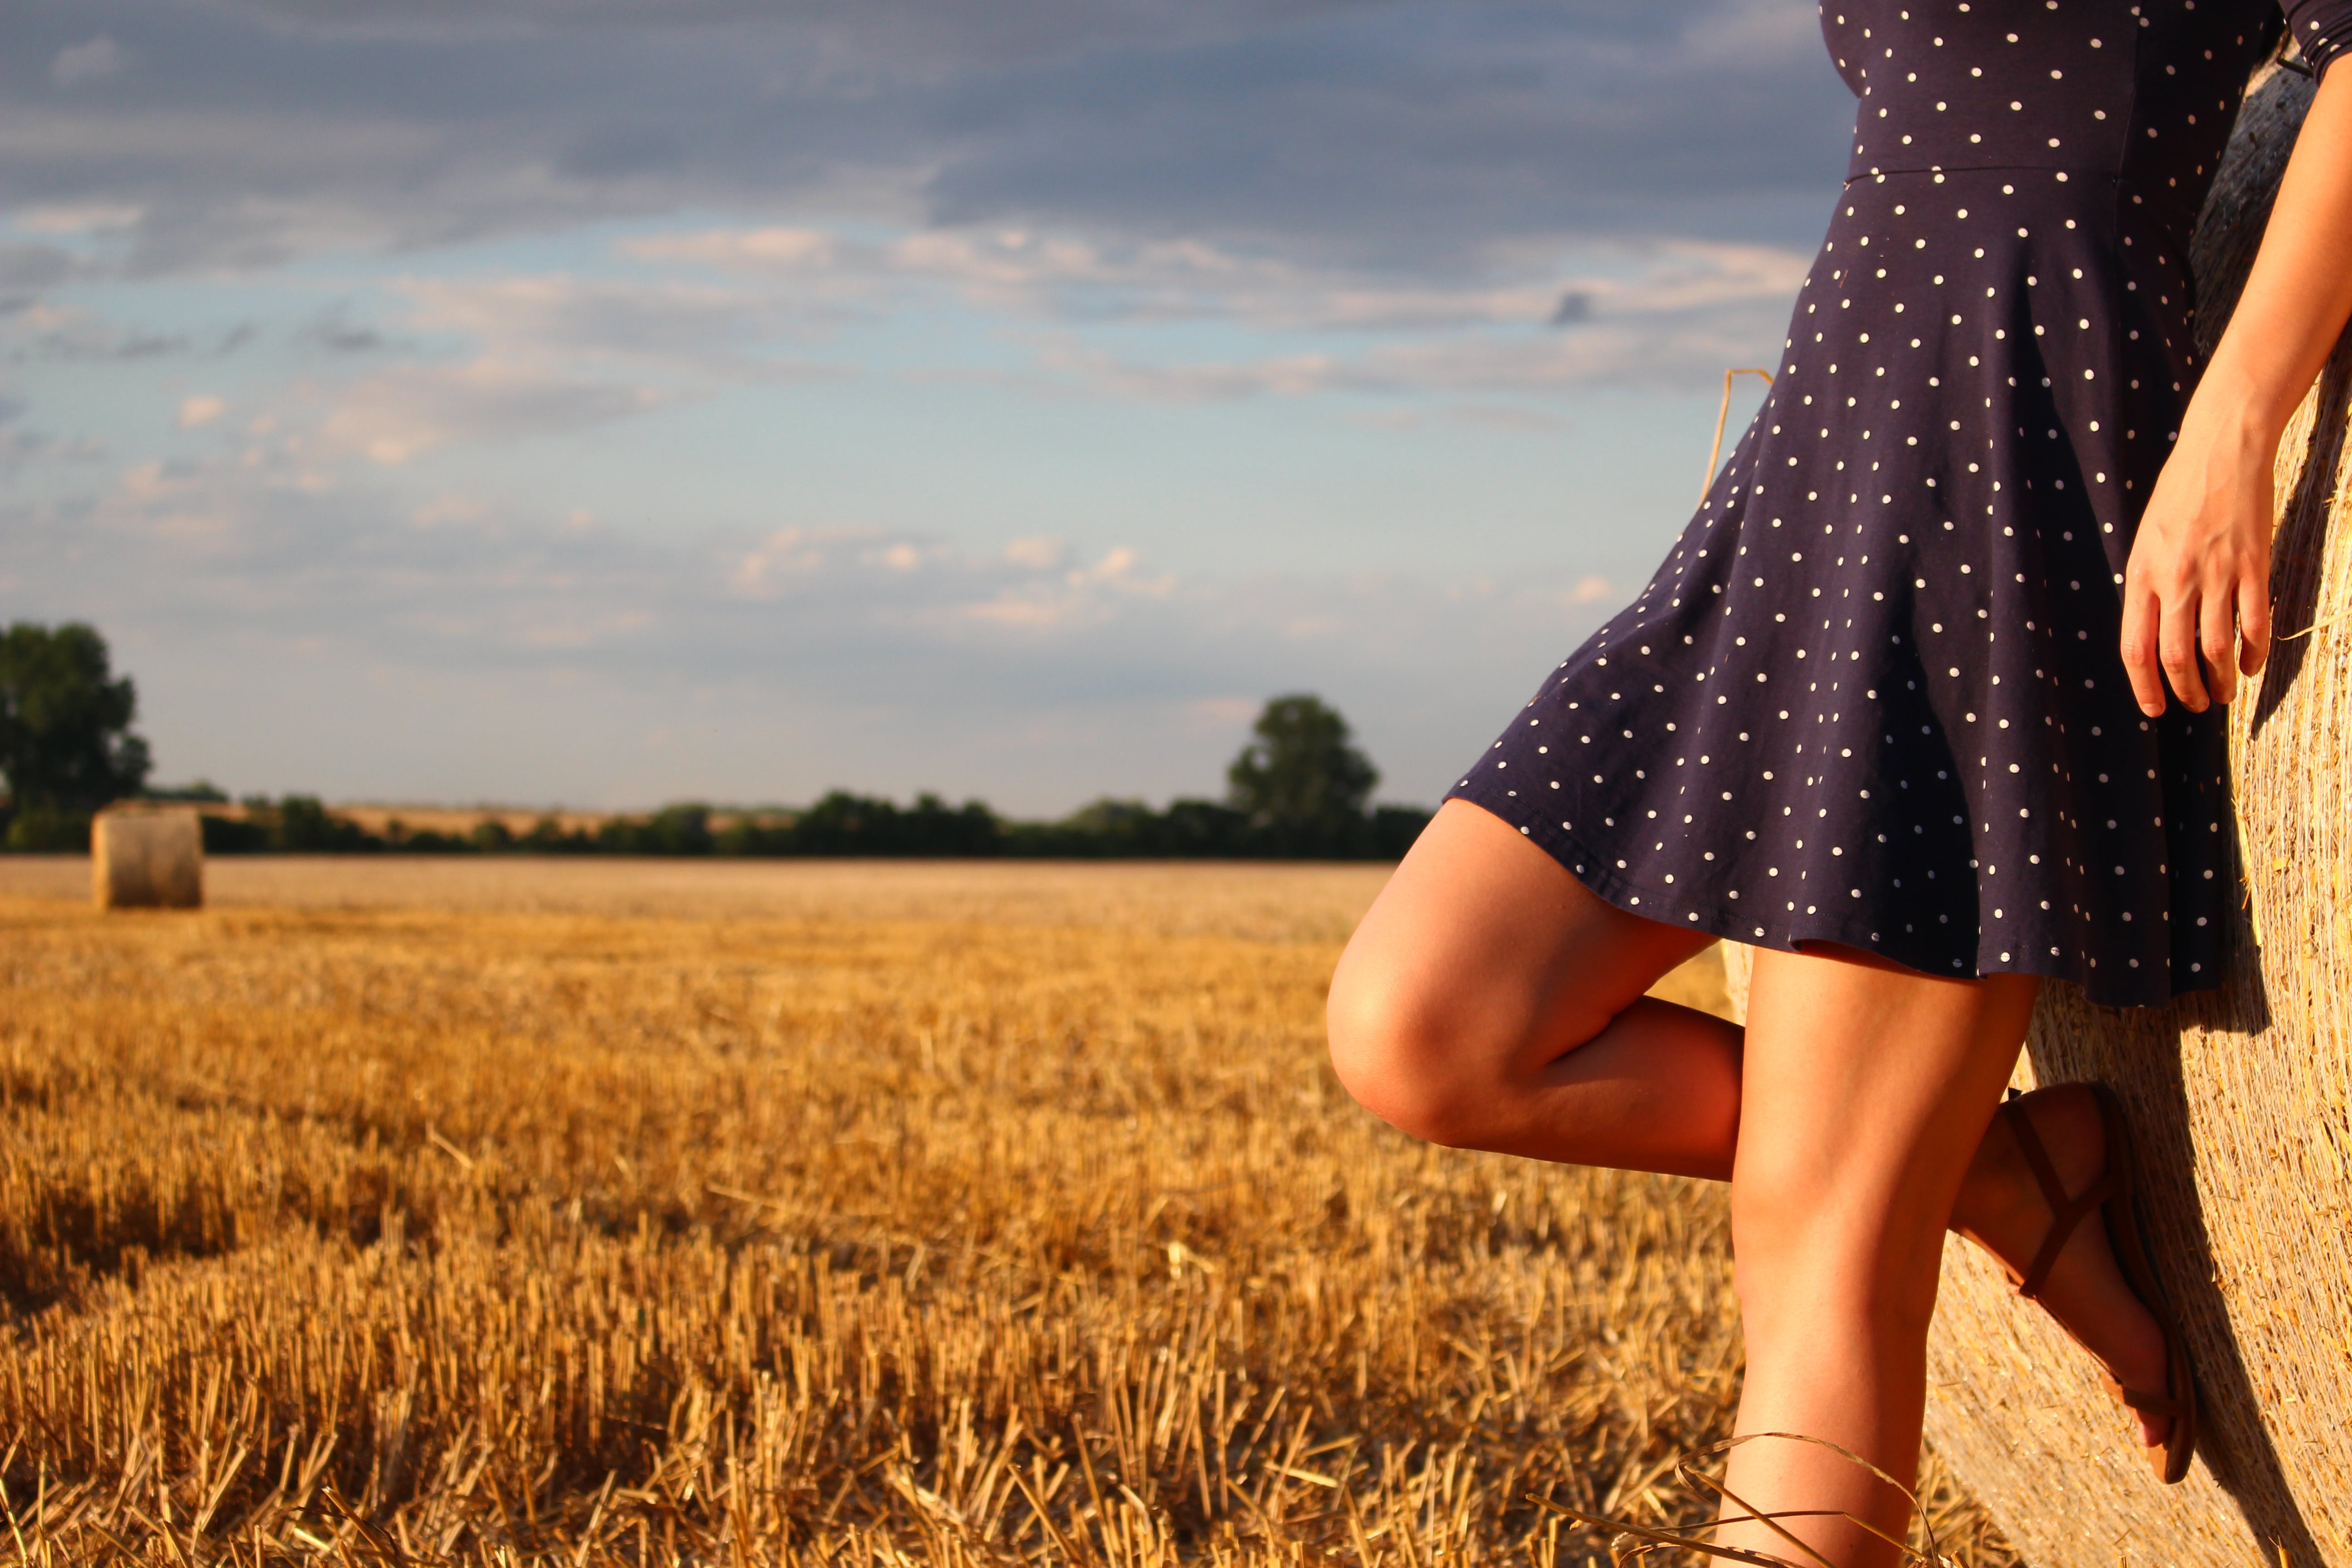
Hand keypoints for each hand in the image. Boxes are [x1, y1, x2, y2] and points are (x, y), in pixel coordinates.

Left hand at [2118, 404, 2274, 715]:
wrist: (2221, 450)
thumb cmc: (2178, 494)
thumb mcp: (2145, 539)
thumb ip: (2147, 584)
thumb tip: (2150, 629)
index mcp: (2142, 575)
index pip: (2136, 648)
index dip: (2144, 686)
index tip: (2154, 709)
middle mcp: (2176, 580)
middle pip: (2175, 656)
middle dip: (2184, 691)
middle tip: (2196, 705)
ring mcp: (2217, 575)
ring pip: (2216, 648)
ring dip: (2219, 681)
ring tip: (2224, 696)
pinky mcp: (2254, 566)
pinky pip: (2254, 624)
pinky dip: (2252, 653)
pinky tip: (2250, 668)